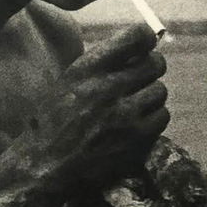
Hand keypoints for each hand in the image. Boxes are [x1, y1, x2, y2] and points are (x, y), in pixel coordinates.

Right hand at [19, 23, 167, 194]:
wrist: (44, 168)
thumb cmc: (52, 124)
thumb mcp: (67, 84)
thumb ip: (100, 67)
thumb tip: (137, 50)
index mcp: (87, 70)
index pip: (135, 37)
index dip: (145, 39)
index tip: (145, 45)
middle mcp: (108, 88)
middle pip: (155, 64)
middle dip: (151, 68)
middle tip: (142, 77)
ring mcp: (125, 116)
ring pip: (160, 91)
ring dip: (150, 96)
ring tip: (134, 106)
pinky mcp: (137, 140)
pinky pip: (162, 117)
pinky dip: (152, 119)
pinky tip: (135, 125)